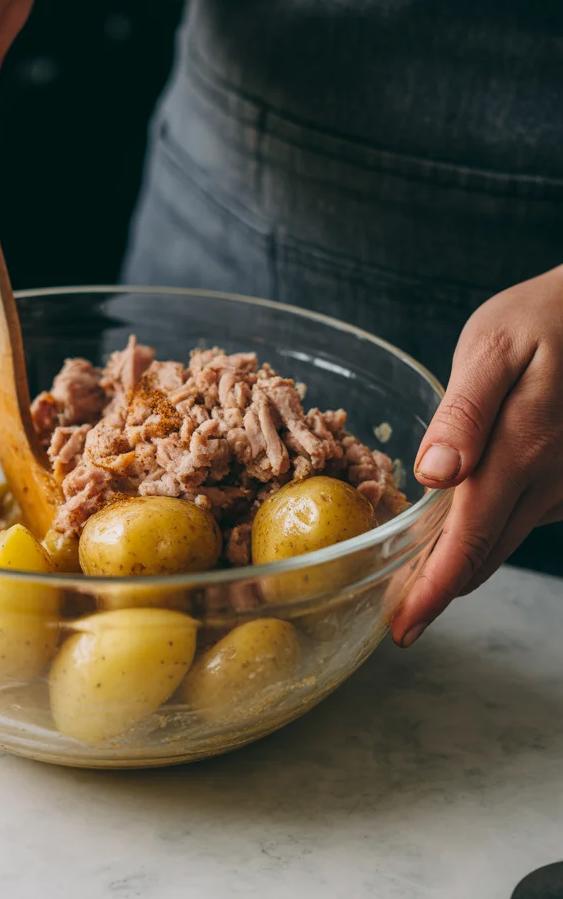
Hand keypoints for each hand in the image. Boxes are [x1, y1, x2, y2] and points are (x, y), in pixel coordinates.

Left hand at [392, 265, 562, 646]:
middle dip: (440, 593)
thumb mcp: (492, 347)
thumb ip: (464, 413)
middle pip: (486, 554)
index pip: (470, 538)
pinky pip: (521, 519)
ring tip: (416, 589)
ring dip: (462, 568)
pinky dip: (485, 536)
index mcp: (522, 450)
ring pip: (504, 542)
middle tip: (400, 622)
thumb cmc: (542, 320)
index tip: (403, 627)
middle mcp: (549, 480)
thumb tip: (435, 476)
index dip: (434, 588)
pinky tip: (455, 536)